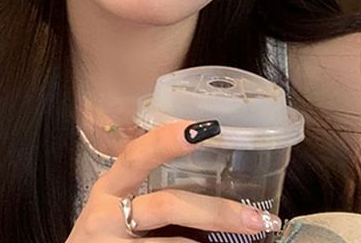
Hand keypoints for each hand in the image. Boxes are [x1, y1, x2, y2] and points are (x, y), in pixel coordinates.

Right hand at [66, 119, 281, 241]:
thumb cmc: (105, 238)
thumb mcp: (116, 211)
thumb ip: (152, 200)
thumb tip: (215, 195)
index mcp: (108, 189)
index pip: (136, 156)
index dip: (166, 140)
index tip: (203, 129)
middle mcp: (104, 215)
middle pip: (166, 205)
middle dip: (215, 211)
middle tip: (256, 219)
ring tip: (238, 240)